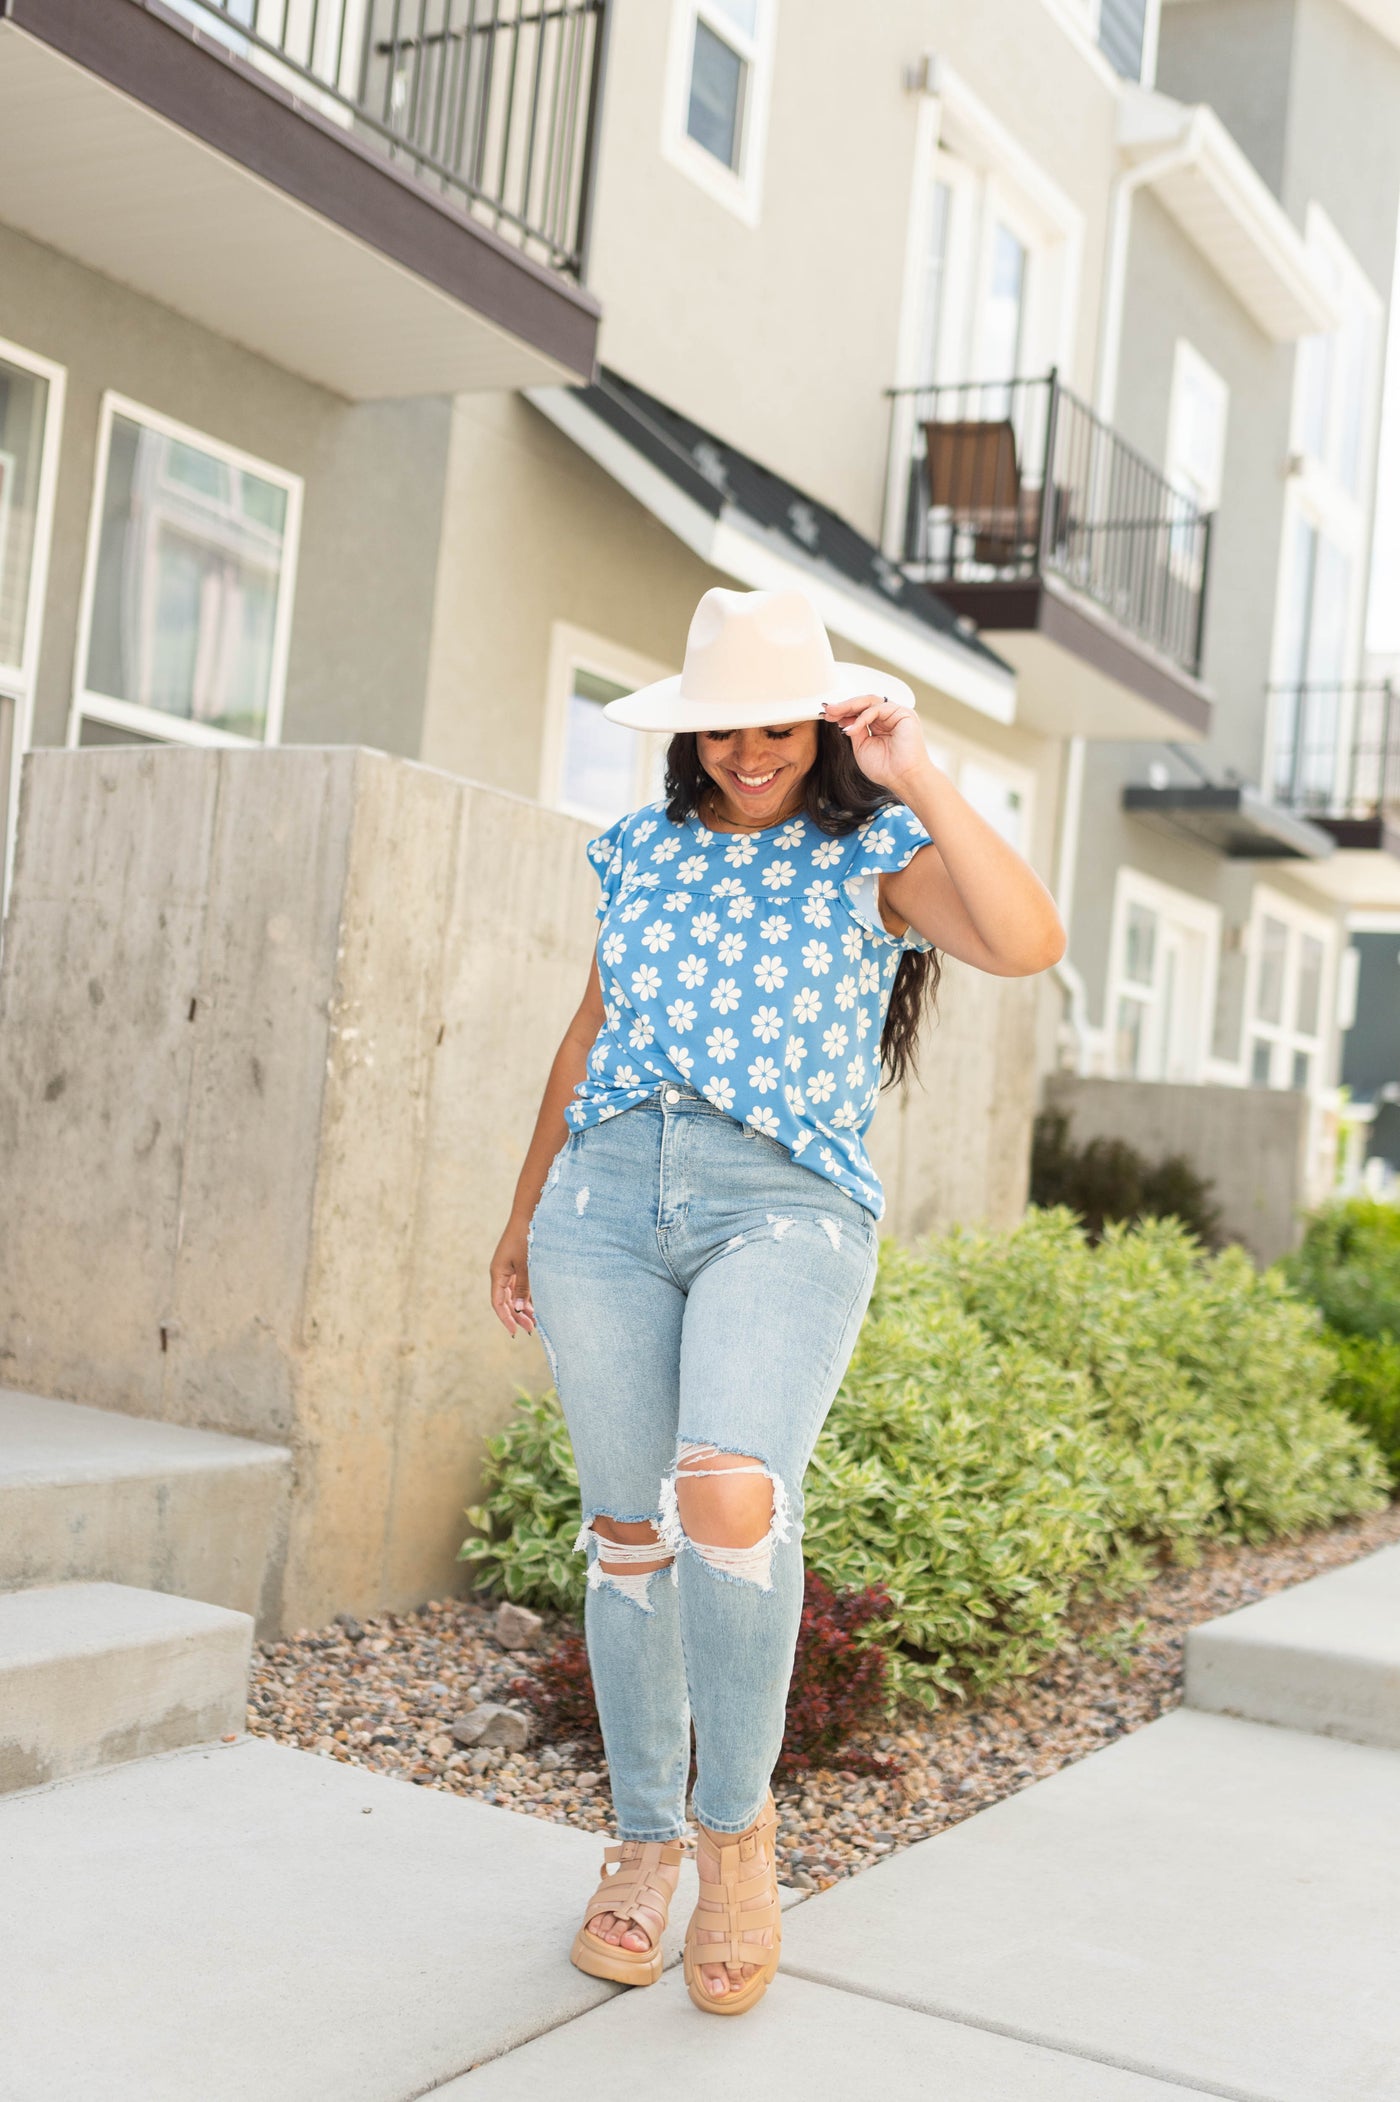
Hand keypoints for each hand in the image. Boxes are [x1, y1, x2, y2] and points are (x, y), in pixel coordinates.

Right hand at [489, 1222, 535, 1337]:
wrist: (528, 1215)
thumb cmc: (526, 1238)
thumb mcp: (526, 1265)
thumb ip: (524, 1287)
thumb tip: (521, 1310)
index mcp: (497, 1273)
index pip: (498, 1303)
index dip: (506, 1319)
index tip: (515, 1332)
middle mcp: (500, 1273)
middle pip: (506, 1301)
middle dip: (517, 1316)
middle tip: (531, 1329)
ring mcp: (508, 1269)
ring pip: (513, 1295)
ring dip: (522, 1308)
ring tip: (535, 1321)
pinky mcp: (516, 1265)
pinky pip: (518, 1287)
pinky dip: (526, 1297)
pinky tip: (536, 1306)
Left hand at [822, 694, 933, 795]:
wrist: (903, 779)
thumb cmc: (886, 769)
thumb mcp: (861, 747)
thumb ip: (855, 730)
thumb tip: (842, 718)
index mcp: (880, 725)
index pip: (860, 712)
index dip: (843, 712)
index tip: (827, 715)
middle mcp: (889, 717)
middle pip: (864, 704)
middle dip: (843, 707)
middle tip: (827, 710)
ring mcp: (897, 714)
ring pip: (870, 702)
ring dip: (849, 706)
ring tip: (833, 713)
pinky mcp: (903, 713)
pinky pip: (877, 709)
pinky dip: (862, 718)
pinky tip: (851, 729)